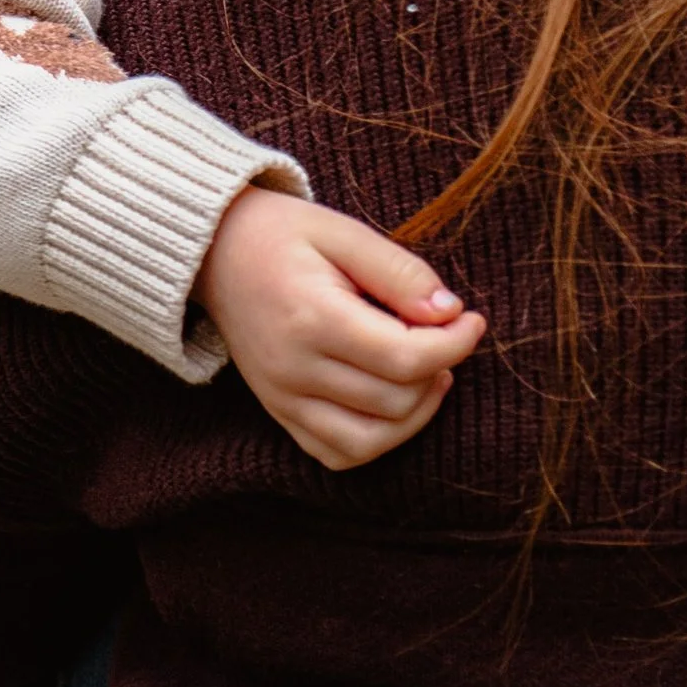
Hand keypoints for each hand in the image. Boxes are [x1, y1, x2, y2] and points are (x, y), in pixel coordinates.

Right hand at [195, 188, 485, 469]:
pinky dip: (378, 439)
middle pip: (396, 401)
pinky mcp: (279, 413)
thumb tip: (452, 313)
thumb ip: (400, 273)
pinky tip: (395, 400)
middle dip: (439, 370)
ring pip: (372, 441)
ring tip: (428, 372)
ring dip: (416, 413)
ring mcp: (282, 399)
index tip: (471, 319)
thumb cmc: (284, 235)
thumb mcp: (344, 232)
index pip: (406, 358)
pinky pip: (338, 454)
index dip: (456, 344)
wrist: (215, 253)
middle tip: (445, 334)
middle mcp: (293, 369)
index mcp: (312, 317)